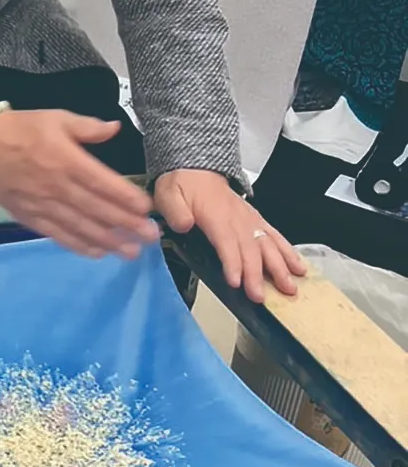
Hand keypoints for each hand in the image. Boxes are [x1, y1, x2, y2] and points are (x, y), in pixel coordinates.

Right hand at [0, 109, 159, 258]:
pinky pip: (57, 235)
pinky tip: (97, 253)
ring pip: (80, 226)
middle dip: (125, 224)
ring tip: (131, 251)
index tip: (146, 208)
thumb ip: (88, 127)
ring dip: (107, 241)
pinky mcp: (29, 217)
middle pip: (96, 209)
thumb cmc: (22, 129)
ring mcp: (42, 205)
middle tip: (150, 235)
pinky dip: (78, 245)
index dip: (125, 197)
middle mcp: (56, 186)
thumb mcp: (57, 118)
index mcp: (66, 159)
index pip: (101, 182)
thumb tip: (114, 128)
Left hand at [155, 169, 304, 301]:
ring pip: (268, 243)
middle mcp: (237, 217)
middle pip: (250, 248)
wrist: (196, 169)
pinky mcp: (256, 220)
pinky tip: (299, 267)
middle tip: (261, 297)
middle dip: (257, 274)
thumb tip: (184, 224)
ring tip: (289, 286)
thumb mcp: (168, 193)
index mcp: (215, 213)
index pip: (226, 240)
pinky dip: (289, 252)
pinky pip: (275, 236)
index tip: (236, 282)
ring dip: (280, 266)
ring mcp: (249, 218)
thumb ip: (175, 210)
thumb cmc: (183, 184)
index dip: (232, 262)